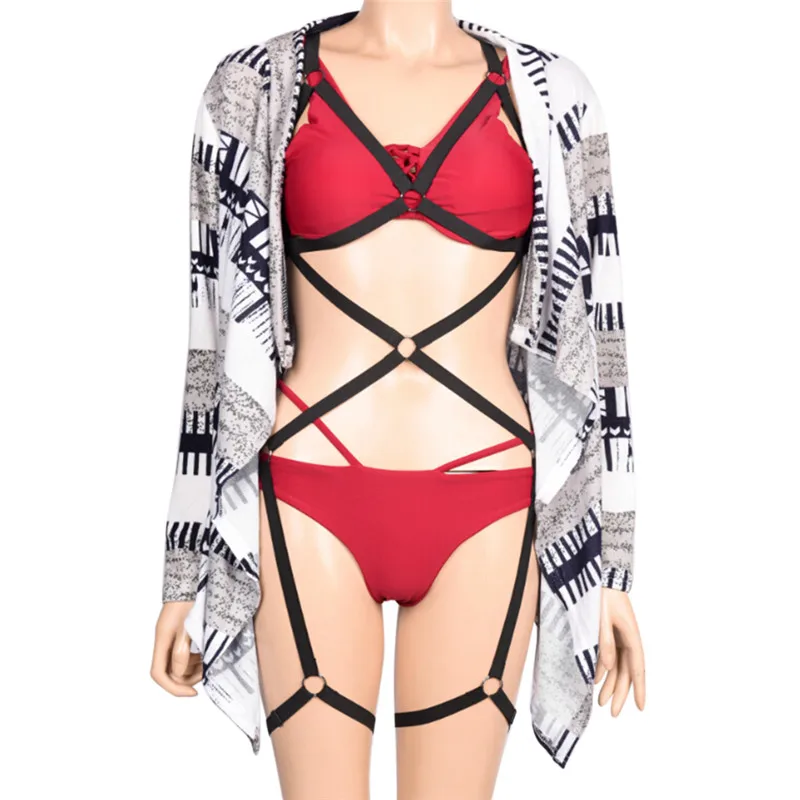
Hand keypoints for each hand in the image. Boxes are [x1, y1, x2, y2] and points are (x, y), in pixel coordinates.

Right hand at [150, 600, 202, 695]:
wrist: (191, 579)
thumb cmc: (189, 599)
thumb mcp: (187, 626)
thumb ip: (181, 650)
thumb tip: (178, 674)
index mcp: (162, 640)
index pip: (158, 674)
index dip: (174, 688)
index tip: (193, 693)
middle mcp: (164, 641)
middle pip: (170, 671)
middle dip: (187, 678)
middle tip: (207, 672)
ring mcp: (172, 637)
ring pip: (179, 664)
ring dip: (193, 668)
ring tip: (209, 662)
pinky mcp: (181, 633)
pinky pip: (185, 653)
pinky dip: (196, 657)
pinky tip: (207, 653)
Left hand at [594, 587, 644, 715]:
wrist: (598, 574)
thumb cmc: (600, 594)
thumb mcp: (600, 618)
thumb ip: (605, 642)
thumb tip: (609, 667)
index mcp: (631, 635)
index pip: (637, 668)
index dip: (638, 688)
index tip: (640, 707)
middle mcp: (627, 638)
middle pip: (626, 671)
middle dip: (620, 693)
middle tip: (613, 713)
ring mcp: (618, 635)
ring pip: (617, 665)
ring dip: (610, 684)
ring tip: (601, 702)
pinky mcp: (608, 631)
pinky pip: (608, 655)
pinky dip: (602, 669)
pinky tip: (596, 680)